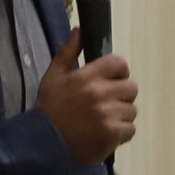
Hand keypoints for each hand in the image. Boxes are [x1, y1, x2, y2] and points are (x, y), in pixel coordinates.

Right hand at [39, 27, 138, 165]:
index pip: (120, 63)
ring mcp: (108, 114)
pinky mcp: (113, 134)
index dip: (118, 72)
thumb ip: (68, 52)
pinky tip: (104, 133)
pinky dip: (121, 133)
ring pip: (131, 110)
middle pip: (131, 87)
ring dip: (121, 115)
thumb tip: (79, 31)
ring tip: (102, 120)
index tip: (111, 81)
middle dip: (121, 95)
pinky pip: (130, 129)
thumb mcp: (53, 76)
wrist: (43, 143)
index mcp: (87, 76)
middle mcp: (100, 93)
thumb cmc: (49, 108)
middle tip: (105, 104)